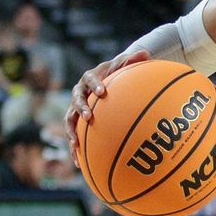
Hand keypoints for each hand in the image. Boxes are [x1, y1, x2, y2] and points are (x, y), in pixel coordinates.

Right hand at [64, 50, 149, 166]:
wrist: (104, 82)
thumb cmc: (115, 73)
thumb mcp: (124, 65)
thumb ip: (132, 60)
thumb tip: (145, 52)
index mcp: (90, 78)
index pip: (90, 79)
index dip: (94, 85)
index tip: (102, 92)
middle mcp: (79, 92)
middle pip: (76, 100)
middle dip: (81, 108)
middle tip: (88, 117)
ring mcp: (75, 108)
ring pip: (69, 120)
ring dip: (71, 131)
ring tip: (75, 144)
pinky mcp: (75, 122)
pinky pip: (73, 135)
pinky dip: (74, 147)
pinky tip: (77, 163)